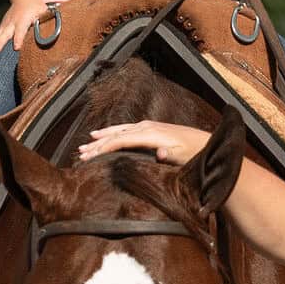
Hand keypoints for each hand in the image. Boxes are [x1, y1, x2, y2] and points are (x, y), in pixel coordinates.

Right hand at [0, 0, 52, 61]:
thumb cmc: (37, 8)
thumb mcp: (45, 12)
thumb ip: (49, 21)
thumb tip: (59, 30)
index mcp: (23, 19)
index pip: (20, 29)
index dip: (18, 38)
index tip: (16, 48)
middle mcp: (11, 23)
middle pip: (4, 34)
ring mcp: (4, 27)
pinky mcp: (0, 31)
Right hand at [76, 121, 210, 165]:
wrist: (204, 143)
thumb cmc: (193, 153)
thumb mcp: (182, 157)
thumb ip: (169, 155)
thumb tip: (160, 152)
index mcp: (150, 134)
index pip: (121, 140)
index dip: (104, 148)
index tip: (89, 156)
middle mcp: (146, 127)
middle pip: (116, 135)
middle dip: (97, 144)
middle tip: (81, 153)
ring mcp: (147, 126)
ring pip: (118, 131)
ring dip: (101, 138)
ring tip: (86, 144)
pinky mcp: (149, 128)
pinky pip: (125, 129)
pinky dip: (111, 133)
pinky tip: (103, 135)